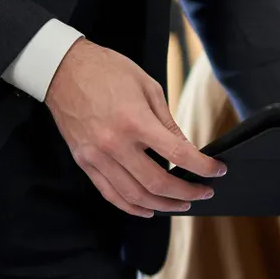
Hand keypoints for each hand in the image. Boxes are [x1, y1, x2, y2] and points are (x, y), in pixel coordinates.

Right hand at [45, 39, 225, 216]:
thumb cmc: (108, 71)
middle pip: (157, 183)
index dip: (203, 167)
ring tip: (182, 204)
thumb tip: (188, 150)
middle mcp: (114, 143)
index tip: (217, 171)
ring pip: (134, 196)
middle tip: (204, 192)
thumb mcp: (149, 88)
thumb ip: (169, 124)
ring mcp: (96, 155)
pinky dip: (132, 207)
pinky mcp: (84, 161)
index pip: (178, 154)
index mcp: (135, 121)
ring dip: (163, 205)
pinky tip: (149, 210)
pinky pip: (110, 193)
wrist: (61, 68)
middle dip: (187, 192)